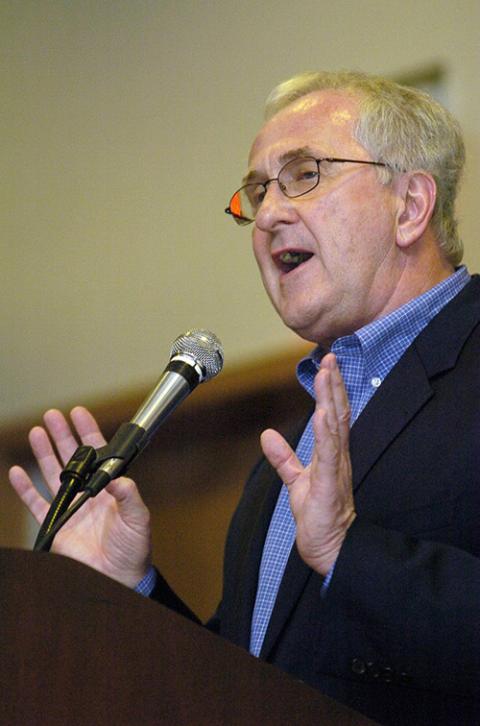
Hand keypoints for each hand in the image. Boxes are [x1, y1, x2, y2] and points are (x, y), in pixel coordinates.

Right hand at [9, 406, 151, 587]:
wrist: (119, 577)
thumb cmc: (134, 549)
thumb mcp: (138, 518)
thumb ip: (130, 495)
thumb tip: (119, 477)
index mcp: (109, 488)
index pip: (97, 453)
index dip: (87, 432)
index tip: (78, 413)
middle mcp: (88, 493)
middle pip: (72, 457)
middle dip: (62, 435)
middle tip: (53, 415)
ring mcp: (71, 507)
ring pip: (53, 473)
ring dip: (44, 453)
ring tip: (37, 432)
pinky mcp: (56, 525)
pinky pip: (37, 503)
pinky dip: (25, 488)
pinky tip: (18, 472)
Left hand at [260, 353, 355, 574]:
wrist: (331, 546)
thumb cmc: (319, 514)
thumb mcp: (297, 480)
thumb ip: (284, 458)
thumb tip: (267, 435)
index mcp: (330, 453)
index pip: (332, 414)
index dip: (329, 389)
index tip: (326, 365)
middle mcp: (337, 455)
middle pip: (337, 412)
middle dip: (333, 384)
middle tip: (331, 357)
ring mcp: (335, 468)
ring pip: (335, 426)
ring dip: (330, 398)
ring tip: (327, 374)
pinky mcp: (330, 483)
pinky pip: (329, 453)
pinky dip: (326, 432)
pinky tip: (322, 413)